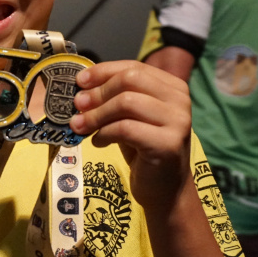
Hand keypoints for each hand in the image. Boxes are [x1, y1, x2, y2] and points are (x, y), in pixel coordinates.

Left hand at [70, 61, 192, 212]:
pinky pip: (126, 128)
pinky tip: (97, 142)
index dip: (103, 72)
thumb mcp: (129, 116)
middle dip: (98, 92)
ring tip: (80, 126)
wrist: (164, 188)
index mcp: (172, 87)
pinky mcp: (168, 144)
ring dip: (96, 114)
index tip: (79, 82)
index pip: (133, 68)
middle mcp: (180, 100)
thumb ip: (114, 97)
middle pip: (130, 81)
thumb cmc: (143, 148)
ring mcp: (178, 121)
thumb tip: (81, 86)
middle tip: (77, 105)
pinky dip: (104, 133)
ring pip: (126, 103)